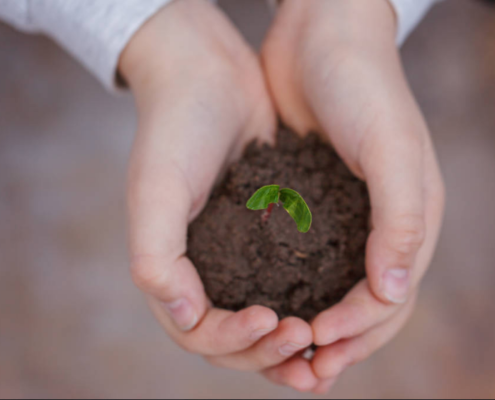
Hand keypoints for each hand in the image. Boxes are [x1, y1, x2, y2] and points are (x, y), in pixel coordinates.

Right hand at [121, 0, 311, 375]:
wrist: (208, 75)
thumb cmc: (175, 128)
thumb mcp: (157, 189)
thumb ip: (157, 256)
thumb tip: (184, 317)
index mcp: (171, 269)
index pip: (199, 333)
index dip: (235, 341)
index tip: (273, 320)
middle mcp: (203, 270)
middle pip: (234, 340)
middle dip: (269, 352)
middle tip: (305, 340)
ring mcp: (237, 254)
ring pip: (265, 318)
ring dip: (291, 341)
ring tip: (324, 342)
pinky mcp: (268, 233)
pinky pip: (289, 280)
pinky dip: (309, 302)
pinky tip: (337, 304)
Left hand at [261, 0, 444, 392]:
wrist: (323, 37)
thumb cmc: (363, 87)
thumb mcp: (389, 149)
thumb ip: (401, 221)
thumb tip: (395, 293)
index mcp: (412, 219)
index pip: (391, 297)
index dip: (358, 328)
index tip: (317, 342)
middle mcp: (381, 226)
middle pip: (366, 306)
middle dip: (337, 342)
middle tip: (301, 371)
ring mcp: (346, 217)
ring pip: (333, 290)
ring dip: (313, 326)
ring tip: (282, 350)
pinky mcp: (311, 204)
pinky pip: (304, 260)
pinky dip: (290, 289)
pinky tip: (265, 303)